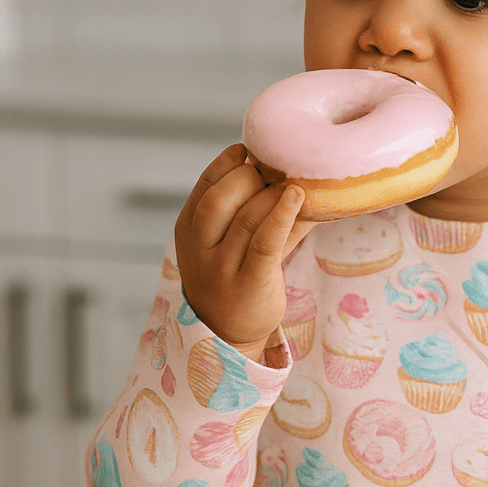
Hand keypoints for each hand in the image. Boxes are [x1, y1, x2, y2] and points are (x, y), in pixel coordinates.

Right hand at [174, 144, 314, 361]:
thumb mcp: (231, 241)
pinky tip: (299, 197)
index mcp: (188, 229)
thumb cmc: (235, 277)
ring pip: (248, 217)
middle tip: (276, 175)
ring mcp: (222, 267)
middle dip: (251, 178)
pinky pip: (266, 242)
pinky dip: (282, 215)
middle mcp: (199, 247)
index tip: (250, 151)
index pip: (205, 183)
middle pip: (222, 197)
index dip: (228, 163)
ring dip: (275, 196)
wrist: (228, 335)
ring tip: (296, 186)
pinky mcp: (249, 282)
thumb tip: (286, 169)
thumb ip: (251, 209)